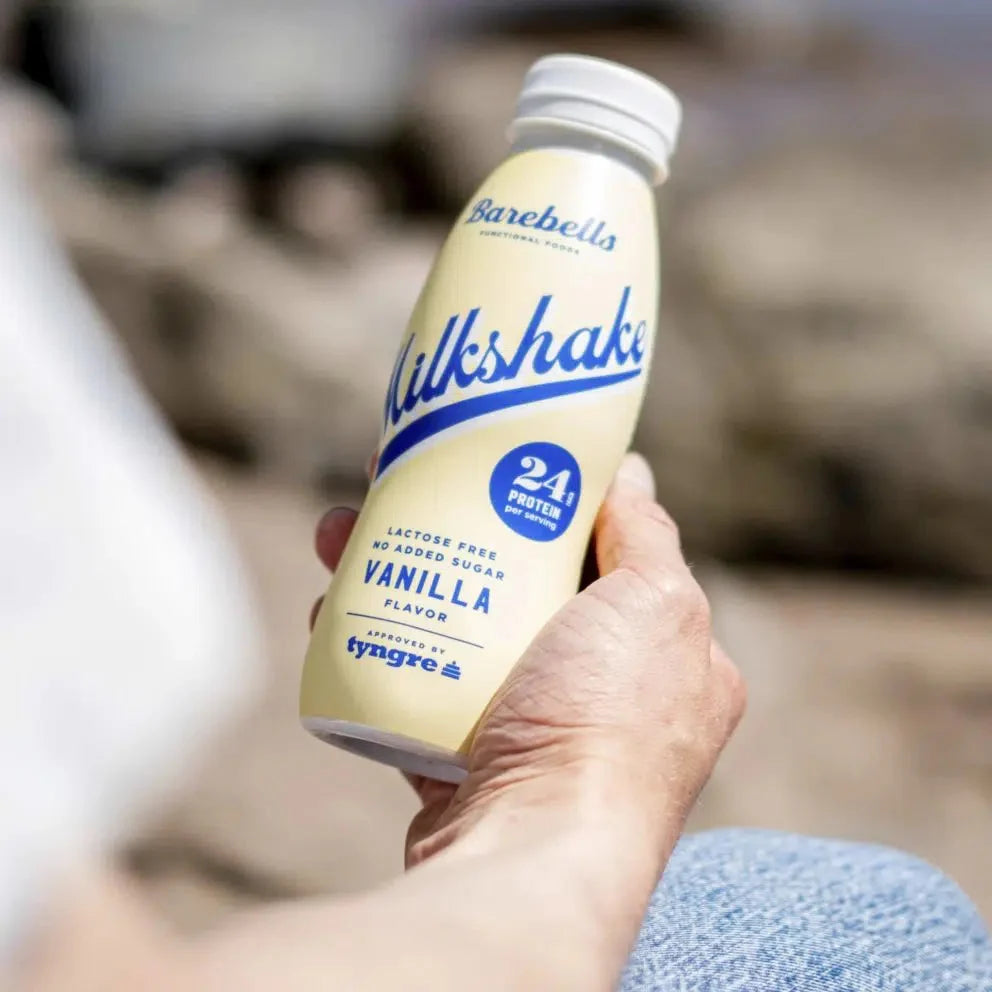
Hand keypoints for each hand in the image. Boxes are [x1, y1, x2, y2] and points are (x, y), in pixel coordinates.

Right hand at [312, 453, 744, 876]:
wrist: (530, 854)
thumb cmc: (605, 726)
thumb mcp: (655, 605)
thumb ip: (648, 536)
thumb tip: (630, 471)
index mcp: (668, 656)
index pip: (612, 556)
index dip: (553, 500)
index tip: (498, 461)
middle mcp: (606, 695)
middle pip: (522, 584)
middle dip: (458, 530)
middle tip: (397, 485)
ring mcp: (533, 728)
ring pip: (459, 628)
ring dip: (397, 575)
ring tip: (338, 530)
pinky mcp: (467, 758)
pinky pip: (419, 683)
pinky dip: (379, 644)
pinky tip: (330, 607)